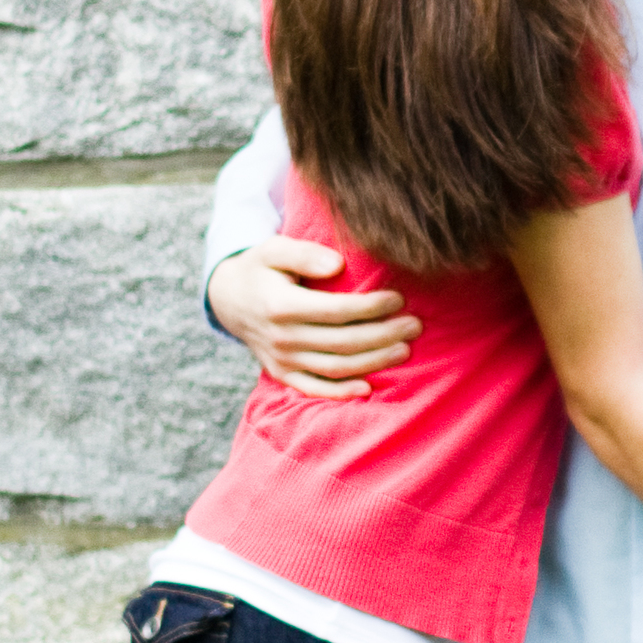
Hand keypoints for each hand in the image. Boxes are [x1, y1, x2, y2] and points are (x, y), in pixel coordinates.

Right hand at [208, 237, 418, 397]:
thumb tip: (337, 266)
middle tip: (414, 325)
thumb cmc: (260, 268)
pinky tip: (369, 387)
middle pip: (342, 342)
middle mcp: (281, 337)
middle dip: (384, 334)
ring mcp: (281, 360)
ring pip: (335, 367)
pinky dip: (341, 392)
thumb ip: (304, 254)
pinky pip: (314, 389)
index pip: (336, 310)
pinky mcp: (281, 375)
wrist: (228, 300)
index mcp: (280, 305)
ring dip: (374, 361)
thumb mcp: (273, 249)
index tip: (398, 298)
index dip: (370, 307)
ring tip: (404, 349)